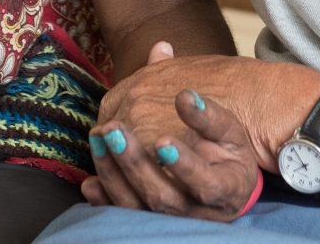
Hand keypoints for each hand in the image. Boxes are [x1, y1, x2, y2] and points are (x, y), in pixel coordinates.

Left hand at [84, 44, 263, 220]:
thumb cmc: (227, 151)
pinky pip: (122, 216)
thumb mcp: (229, 132)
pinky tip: (89, 182)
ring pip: (138, 207)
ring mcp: (170, 220)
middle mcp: (197, 212)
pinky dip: (104, 200)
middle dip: (136, 164)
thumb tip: (185, 96)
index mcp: (227, 190)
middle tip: (115, 131)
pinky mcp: (147, 222)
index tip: (163, 141)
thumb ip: (209, 116)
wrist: (222, 179)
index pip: (207, 184)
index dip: (185, 166)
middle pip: (163, 197)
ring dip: (114, 175)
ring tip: (100, 138)